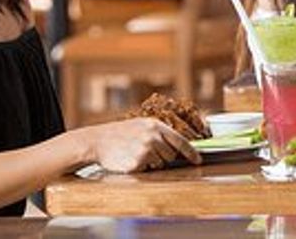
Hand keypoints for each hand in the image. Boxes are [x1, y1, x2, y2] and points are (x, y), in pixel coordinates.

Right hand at [84, 117, 201, 171]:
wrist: (97, 141)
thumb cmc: (121, 134)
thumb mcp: (141, 126)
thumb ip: (159, 133)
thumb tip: (179, 146)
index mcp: (155, 125)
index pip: (180, 141)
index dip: (191, 152)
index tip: (198, 160)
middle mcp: (152, 137)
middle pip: (171, 155)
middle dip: (164, 156)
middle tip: (147, 151)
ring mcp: (145, 151)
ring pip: (160, 164)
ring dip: (152, 162)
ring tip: (136, 153)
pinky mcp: (137, 164)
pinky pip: (148, 170)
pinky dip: (142, 167)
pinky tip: (131, 159)